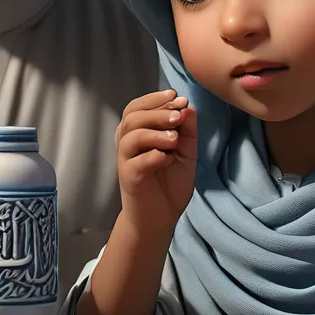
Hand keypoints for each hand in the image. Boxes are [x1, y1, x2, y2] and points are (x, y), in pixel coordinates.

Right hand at [116, 89, 197, 234]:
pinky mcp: (129, 178)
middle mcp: (128, 144)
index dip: (155, 99)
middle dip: (157, 112)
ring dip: (154, 132)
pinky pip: (136, 162)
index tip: (177, 97)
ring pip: (131, 136)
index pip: (138, 107)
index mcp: (139, 133)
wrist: (161, 217)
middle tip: (178, 116)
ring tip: (174, 139)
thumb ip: (187, 130)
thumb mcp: (186, 152)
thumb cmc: (170, 183)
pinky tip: (168, 159)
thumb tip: (188, 106)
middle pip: (133, 117)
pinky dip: (153, 156)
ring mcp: (126, 161)